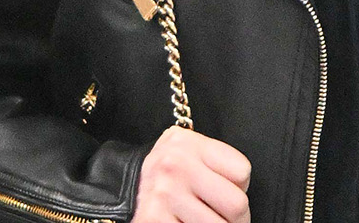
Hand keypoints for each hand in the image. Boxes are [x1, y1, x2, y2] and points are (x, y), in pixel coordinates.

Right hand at [133, 126, 250, 222]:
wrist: (116, 189)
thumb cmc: (164, 175)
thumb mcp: (186, 153)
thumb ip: (214, 164)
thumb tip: (243, 196)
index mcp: (188, 143)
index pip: (242, 171)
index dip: (238, 188)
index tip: (224, 193)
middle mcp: (175, 166)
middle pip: (237, 205)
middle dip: (236, 219)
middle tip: (224, 219)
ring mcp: (164, 195)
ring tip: (202, 221)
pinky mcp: (154, 221)